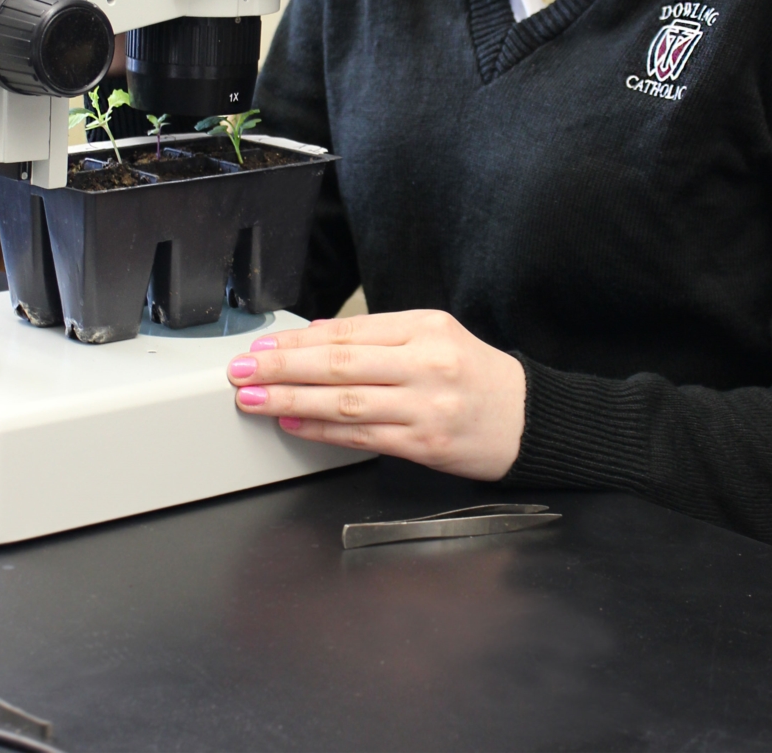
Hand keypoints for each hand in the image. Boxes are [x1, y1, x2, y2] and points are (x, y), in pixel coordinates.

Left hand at [225, 310, 525, 480]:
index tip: (262, 346)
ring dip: (292, 401)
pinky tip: (294, 425)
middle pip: (339, 364)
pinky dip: (323, 431)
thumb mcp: (434, 336)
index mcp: (424, 328)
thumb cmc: (477, 375)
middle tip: (243, 370)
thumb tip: (317, 334)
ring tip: (257, 399)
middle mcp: (425, 363)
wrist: (528, 418)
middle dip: (283, 367)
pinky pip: (363, 436)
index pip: (347, 332)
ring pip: (345, 402)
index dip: (297, 340)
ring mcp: (425, 405)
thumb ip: (377, 335)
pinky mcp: (425, 443)